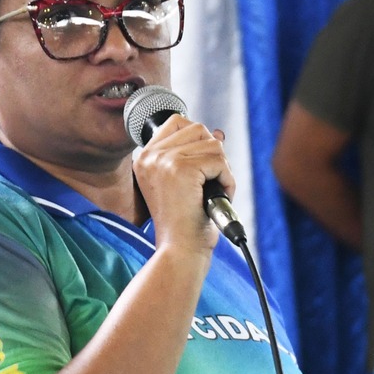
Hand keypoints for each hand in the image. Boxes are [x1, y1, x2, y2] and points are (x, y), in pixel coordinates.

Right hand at [132, 114, 233, 256]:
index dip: (199, 142)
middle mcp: (149, 156)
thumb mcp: (186, 184)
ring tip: (214, 193)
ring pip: (212, 144)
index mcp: (145, 159)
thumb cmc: (185, 223)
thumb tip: (218, 133)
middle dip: (213, 156)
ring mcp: (163, 161)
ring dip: (222, 170)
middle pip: (198, 129)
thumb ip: (195, 155)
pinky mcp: (180, 169)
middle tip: (210, 184)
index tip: (203, 169)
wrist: (180, 250)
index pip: (177, 122)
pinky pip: (219, 160)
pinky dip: (228, 180)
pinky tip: (219, 197)